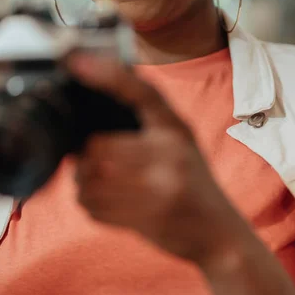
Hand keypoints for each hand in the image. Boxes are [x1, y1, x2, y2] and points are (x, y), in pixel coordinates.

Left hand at [68, 56, 248, 265]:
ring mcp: (163, 185)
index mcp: (176, 128)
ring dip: (84, 184)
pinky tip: (108, 204)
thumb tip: (90, 118)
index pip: (140, 92)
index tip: (76, 60)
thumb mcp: (180, 143)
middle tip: (87, 164)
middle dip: (84, 158)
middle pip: (99, 146)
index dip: (107, 73)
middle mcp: (172, 152)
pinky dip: (91, 206)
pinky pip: (96, 207)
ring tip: (97, 185)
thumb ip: (147, 123)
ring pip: (92, 179)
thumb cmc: (193, 184)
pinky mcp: (151, 216)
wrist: (218, 234)